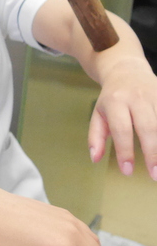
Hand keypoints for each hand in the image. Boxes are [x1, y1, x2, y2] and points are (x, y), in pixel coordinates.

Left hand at [88, 57, 156, 179]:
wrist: (126, 70)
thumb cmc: (111, 99)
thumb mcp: (97, 114)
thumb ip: (95, 137)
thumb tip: (94, 159)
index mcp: (116, 102)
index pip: (121, 129)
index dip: (125, 151)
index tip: (127, 171)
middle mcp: (138, 97)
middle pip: (148, 127)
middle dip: (153, 153)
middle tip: (155, 175)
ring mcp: (156, 95)